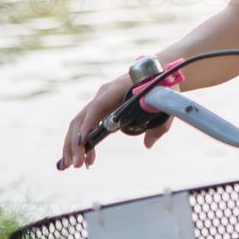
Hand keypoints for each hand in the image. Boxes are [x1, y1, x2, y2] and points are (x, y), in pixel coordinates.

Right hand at [58, 74, 172, 169]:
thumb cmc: (162, 85)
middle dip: (74, 143)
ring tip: (76, 166)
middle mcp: (102, 95)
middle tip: (76, 165)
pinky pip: (87, 127)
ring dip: (73, 146)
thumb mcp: (164, 102)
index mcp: (116, 89)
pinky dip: (84, 143)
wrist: (158, 72)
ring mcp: (100, 102)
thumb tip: (148, 144)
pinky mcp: (101, 110)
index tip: (81, 143)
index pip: (96, 107)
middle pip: (81, 119)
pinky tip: (87, 160)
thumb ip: (159, 123)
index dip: (87, 125)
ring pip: (79, 125)